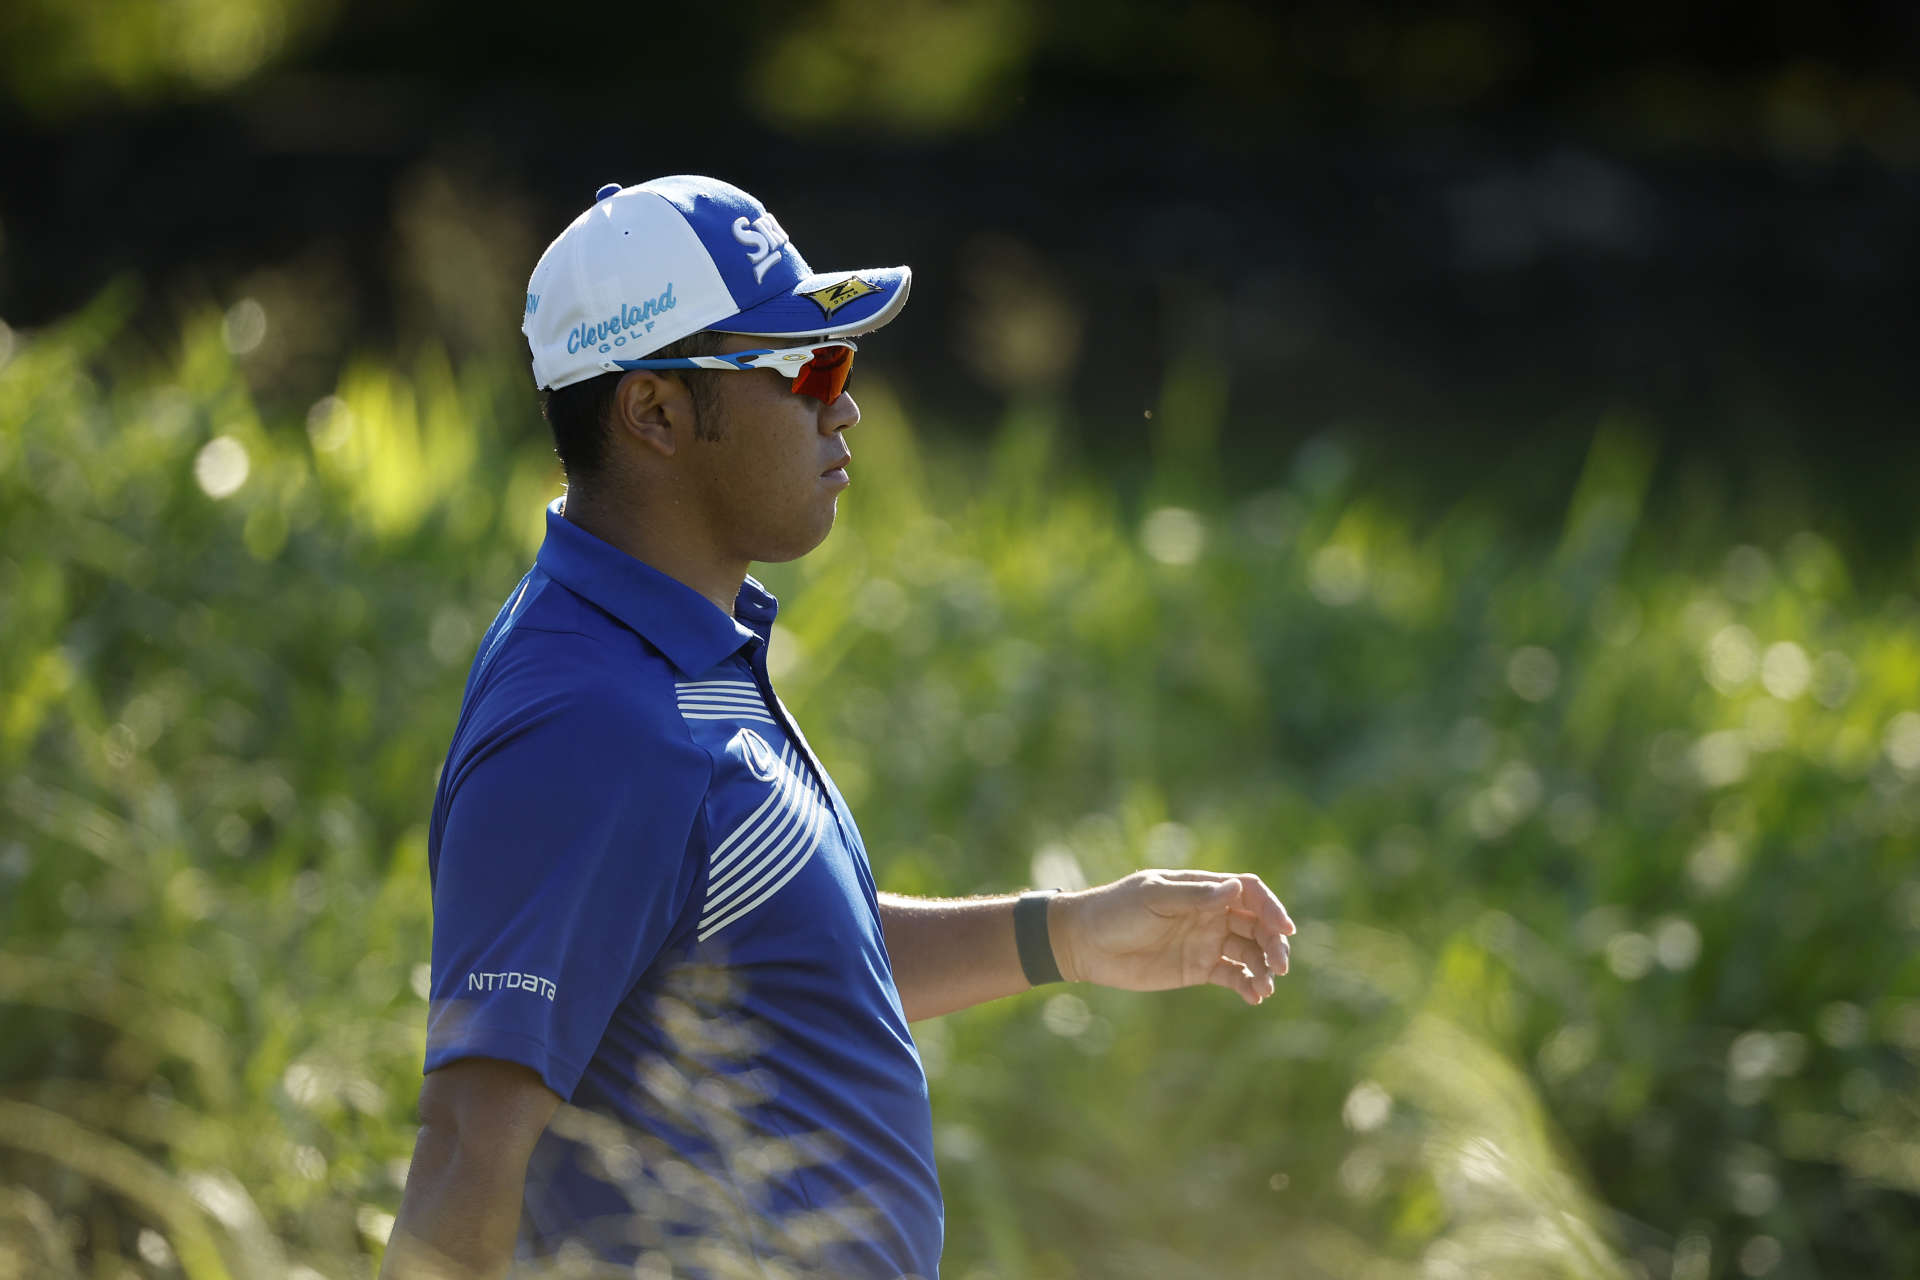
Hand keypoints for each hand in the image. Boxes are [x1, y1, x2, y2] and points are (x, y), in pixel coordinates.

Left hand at [1050, 870, 1294, 1004]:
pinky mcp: (1198, 969)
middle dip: (1274, 943)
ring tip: (1265, 987)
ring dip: (1263, 967)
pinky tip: (1254, 996)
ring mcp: (1206, 942)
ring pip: (1249, 952)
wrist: (1085, 943)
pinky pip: (1233, 976)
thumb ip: (1193, 896)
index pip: (1249, 892)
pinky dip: (1248, 985)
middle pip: (1257, 924)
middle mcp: (1210, 914)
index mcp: (1202, 889)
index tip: (1284, 929)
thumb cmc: (1115, 911)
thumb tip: (1234, 889)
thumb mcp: (1152, 898)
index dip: (1271, 907)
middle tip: (1279, 965)